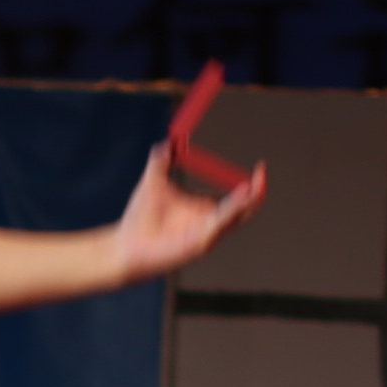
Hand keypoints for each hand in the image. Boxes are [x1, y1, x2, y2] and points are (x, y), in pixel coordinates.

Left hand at [112, 143, 266, 283]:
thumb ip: (161, 161)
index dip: (253, 182)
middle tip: (261, 173)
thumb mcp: (153, 181)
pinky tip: (238, 199)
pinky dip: (231, 212)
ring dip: (248, 202)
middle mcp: (211, 222)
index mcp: (206, 208)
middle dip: (259, 191)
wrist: (125, 244)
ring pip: (238, 217)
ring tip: (253, 185)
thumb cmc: (140, 218)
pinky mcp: (199, 244)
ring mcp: (207, 234)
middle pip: (247, 208)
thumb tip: (168, 141)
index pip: (239, 195)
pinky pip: (220, 226)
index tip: (260, 164)